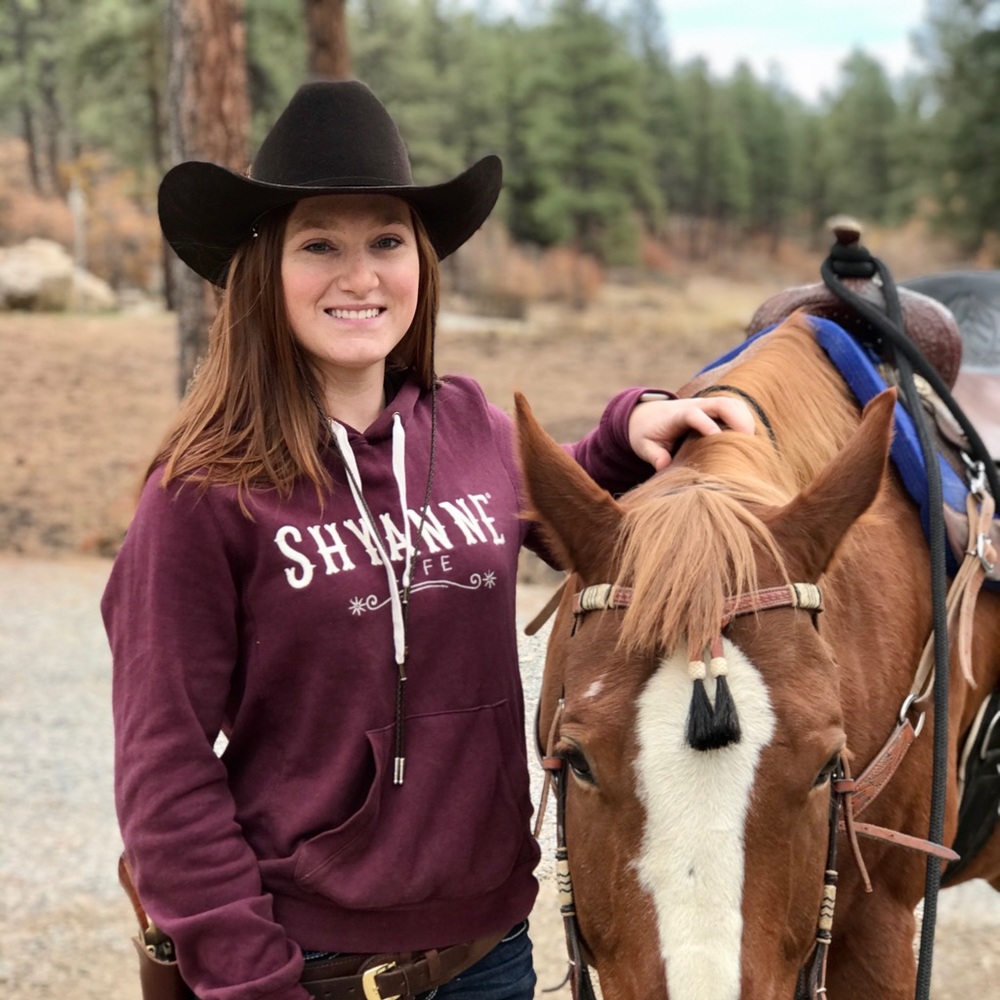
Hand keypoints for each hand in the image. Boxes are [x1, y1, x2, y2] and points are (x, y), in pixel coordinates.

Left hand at [628, 395, 755, 470]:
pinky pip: (737, 407)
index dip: (705, 424)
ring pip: (733, 403)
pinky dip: (746, 419)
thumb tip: (664, 467)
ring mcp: (707, 405)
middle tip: (747, 441)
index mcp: (677, 415)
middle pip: (721, 403)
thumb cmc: (647, 434)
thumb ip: (653, 455)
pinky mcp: (716, 408)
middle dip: (737, 419)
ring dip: (746, 419)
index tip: (716, 438)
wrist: (647, 415)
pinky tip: (750, 439)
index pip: (693, 414)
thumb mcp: (644, 446)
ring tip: (753, 442)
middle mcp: (695, 405)